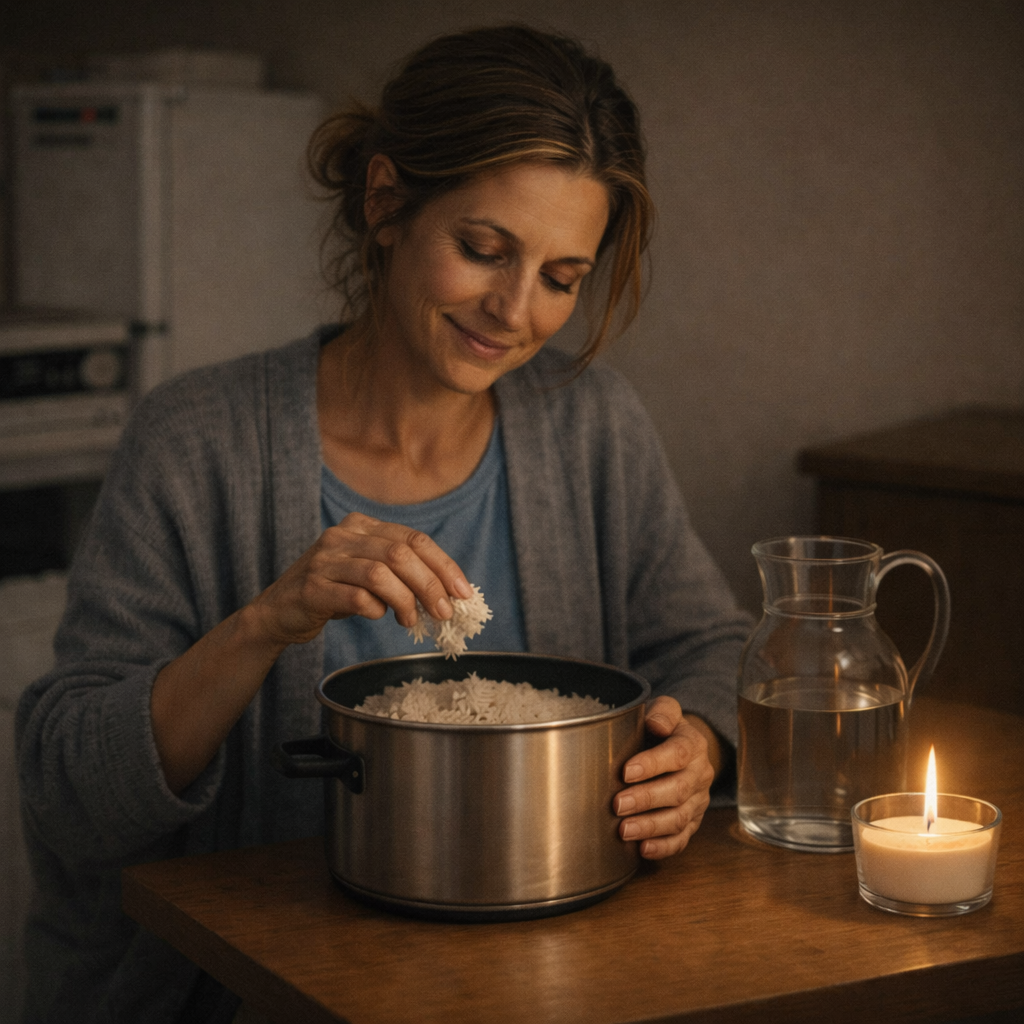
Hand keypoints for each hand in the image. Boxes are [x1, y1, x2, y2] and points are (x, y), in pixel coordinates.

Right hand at [250, 512, 472, 645]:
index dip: (443, 565)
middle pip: (400, 554)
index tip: (463, 592)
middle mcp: (342, 535)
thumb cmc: (334, 593)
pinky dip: (374, 609)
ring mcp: (324, 560)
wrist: (279, 612)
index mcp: (362, 525)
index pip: (414, 539)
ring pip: (379, 574)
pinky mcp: (311, 588)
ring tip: (411, 621)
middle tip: (445, 613)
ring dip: (405, 601)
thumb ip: (401, 573)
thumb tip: (449, 593)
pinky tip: (379, 616)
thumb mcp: (368, 573)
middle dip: (430, 586)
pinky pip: (355, 597)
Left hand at [613, 696, 719, 859]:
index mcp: (693, 744)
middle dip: (646, 799)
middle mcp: (700, 774)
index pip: (677, 754)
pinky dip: (663, 847)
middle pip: (678, 790)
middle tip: (617, 805)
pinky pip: (682, 838)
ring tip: (624, 830)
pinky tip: (643, 849)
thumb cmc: (662, 729)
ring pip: (679, 818)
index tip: (625, 772)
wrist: (681, 748)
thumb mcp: (664, 710)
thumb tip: (655, 723)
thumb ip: (662, 711)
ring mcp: (698, 801)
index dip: (652, 764)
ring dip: (651, 826)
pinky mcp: (692, 821)